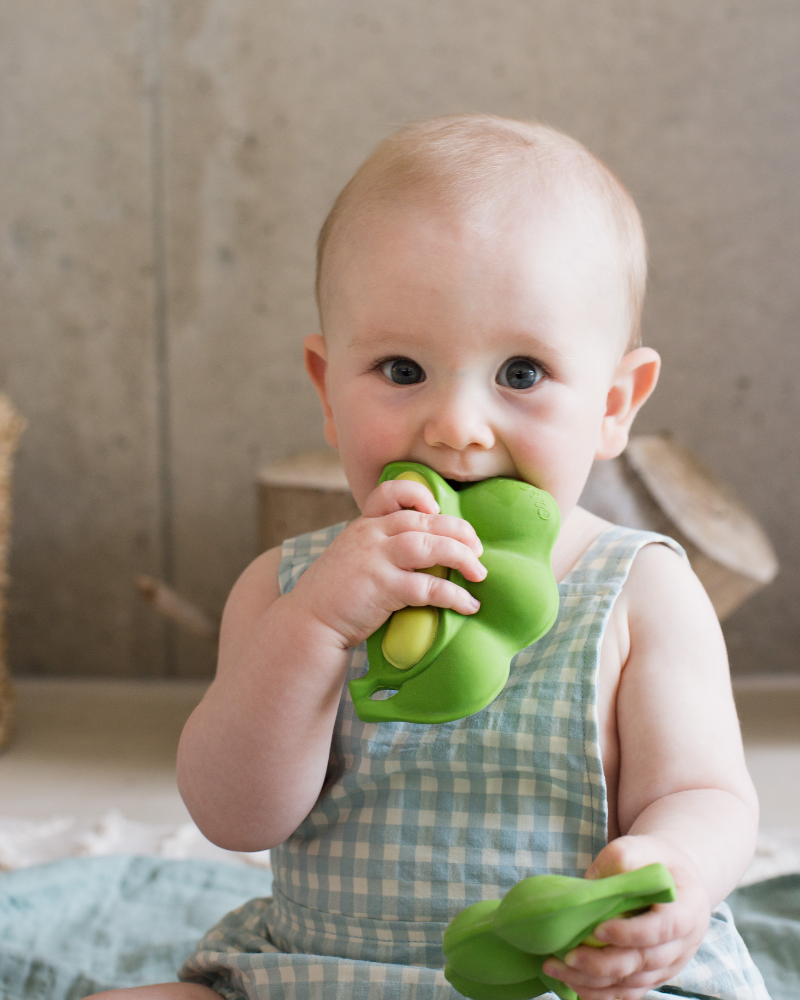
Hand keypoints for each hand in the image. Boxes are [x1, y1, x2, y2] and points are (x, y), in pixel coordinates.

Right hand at [291, 477, 486, 648]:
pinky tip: (468, 604)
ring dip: (461, 557)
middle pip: (424, 520)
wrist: (308, 622)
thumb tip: (424, 549)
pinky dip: (453, 595)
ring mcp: (375, 560)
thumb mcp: (353, 556)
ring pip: (429, 546)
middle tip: (478, 549)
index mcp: (364, 525)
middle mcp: (370, 535)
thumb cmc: (336, 593)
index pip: (391, 492)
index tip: (437, 509)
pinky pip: (427, 586)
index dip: (418, 494)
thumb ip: (380, 546)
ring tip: (480, 573)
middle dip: (459, 532)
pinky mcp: (382, 588)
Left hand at [541, 835, 710, 999]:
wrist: (675, 879)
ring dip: (594, 981)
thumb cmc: (657, 861)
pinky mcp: (652, 975)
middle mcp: (683, 944)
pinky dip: (600, 993)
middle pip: (644, 962)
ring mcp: (669, 964)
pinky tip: (572, 983)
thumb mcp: (643, 846)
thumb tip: (591, 882)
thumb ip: (621, 857)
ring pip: (633, 983)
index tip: (599, 929)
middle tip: (567, 956)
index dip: (632, 933)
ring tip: (556, 968)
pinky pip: (629, 992)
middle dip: (603, 963)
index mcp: (688, 909)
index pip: (664, 928)